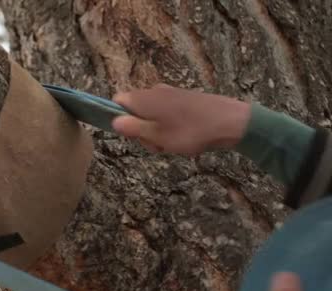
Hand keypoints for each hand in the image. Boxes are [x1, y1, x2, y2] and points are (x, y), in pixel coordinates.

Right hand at [111, 85, 250, 154]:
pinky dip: (170, 126)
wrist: (230, 121)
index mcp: (144, 99)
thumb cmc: (191, 131)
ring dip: (157, 131)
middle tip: (158, 145)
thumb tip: (113, 121)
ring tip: (173, 143)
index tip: (133, 135)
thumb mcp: (157, 136)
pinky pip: (166, 113)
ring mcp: (170, 93)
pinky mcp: (184, 98)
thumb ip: (133, 128)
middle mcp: (154, 91)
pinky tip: (185, 137)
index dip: (119, 119)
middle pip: (134, 110)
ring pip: (151, 114)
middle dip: (141, 130)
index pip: (118, 101)